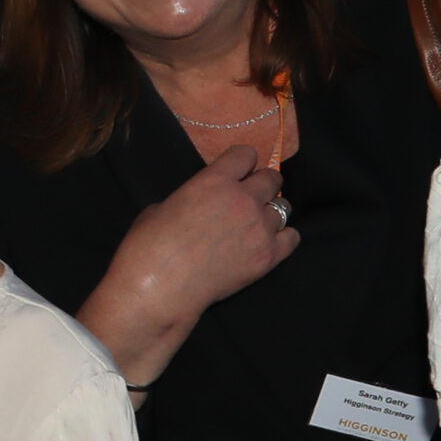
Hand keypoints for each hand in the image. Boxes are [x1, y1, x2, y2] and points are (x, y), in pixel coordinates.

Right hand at [108, 142, 299, 337]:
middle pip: (272, 178)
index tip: (238, 170)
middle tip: (250, 196)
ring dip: (271, 212)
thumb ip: (192, 198)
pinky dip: (282, 237)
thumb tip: (202, 205)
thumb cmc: (149, 245)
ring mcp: (260, 228)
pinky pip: (292, 237)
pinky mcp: (268, 256)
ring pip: (284, 208)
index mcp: (214, 181)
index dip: (242, 161)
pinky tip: (267, 242)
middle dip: (262, 184)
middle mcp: (243, 199)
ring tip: (256, 223)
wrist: (160, 287)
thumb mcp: (163, 206)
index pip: (245, 154)